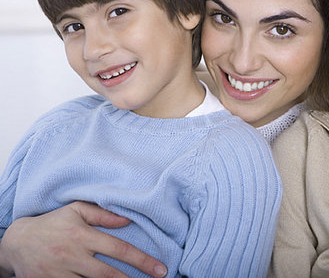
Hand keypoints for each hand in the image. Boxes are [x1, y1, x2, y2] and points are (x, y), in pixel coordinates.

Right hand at [0, 202, 166, 277]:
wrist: (16, 242)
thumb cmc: (52, 223)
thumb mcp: (76, 210)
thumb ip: (103, 214)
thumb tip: (128, 219)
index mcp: (82, 235)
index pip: (118, 249)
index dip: (141, 260)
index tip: (159, 269)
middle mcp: (72, 255)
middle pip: (108, 274)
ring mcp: (60, 273)